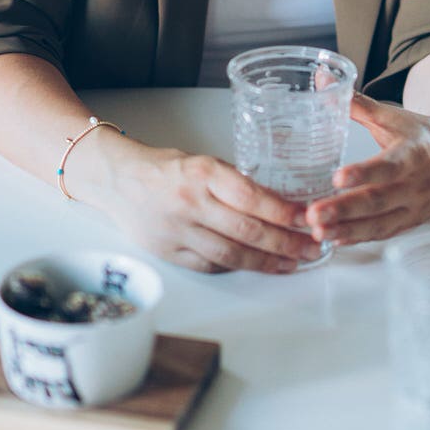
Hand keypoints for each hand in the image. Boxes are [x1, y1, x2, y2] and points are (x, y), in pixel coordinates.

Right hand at [84, 137, 322, 274]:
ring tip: (292, 263)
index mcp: (202, 174)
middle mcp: (190, 202)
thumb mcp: (203, 162)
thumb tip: (278, 205)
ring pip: (231, 254)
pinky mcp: (169, 252)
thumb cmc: (164, 169)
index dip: (285, 212)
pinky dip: (237, 267)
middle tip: (311, 246)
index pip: (252, 197)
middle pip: (247, 230)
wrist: (117, 180)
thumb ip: (235, 183)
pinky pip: (210, 265)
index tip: (308, 218)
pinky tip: (257, 267)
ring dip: (267, 262)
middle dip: (285, 242)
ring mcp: (178, 231)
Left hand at [304, 92, 429, 246]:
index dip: (363, 173)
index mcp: (412, 154)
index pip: (387, 166)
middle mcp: (416, 184)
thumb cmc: (421, 135)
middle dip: (344, 210)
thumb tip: (322, 77)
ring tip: (318, 232)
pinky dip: (360, 238)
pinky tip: (336, 239)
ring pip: (380, 223)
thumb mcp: (392, 116)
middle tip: (313, 215)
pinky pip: (384, 234)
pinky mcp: (411, 222)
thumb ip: (356, 102)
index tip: (337, 177)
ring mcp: (415, 207)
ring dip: (347, 230)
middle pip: (378, 201)